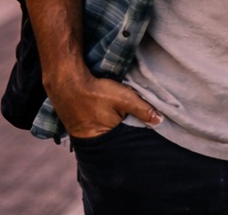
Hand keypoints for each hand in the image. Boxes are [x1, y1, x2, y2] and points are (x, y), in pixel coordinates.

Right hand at [46, 68, 161, 138]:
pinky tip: (106, 118)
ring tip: (121, 124)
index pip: (125, 144)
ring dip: (113, 130)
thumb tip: (160, 121)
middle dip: (124, 137)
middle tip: (134, 130)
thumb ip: (143, 110)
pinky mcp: (77, 126)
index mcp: (104, 139)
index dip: (134, 141)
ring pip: (105, 135)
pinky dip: (102, 125)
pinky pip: (94, 129)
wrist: (67, 82)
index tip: (144, 138)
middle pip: (114, 142)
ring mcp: (82, 135)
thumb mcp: (125, 99)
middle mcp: (92, 142)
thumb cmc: (96, 92)